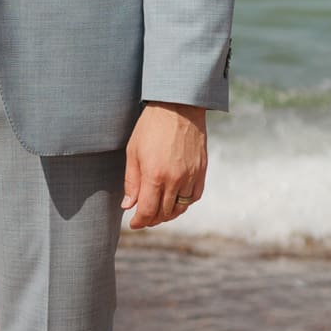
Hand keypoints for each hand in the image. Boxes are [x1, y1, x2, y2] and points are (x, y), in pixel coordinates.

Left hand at [121, 102, 207, 228]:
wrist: (178, 107)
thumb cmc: (151, 127)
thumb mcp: (133, 152)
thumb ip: (131, 181)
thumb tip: (128, 205)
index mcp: (154, 175)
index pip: (147, 211)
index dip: (139, 221)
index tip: (133, 224)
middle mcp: (175, 180)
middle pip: (163, 213)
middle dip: (151, 220)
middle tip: (143, 218)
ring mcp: (191, 176)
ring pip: (180, 208)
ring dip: (168, 214)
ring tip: (158, 212)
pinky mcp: (201, 171)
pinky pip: (194, 197)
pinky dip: (184, 203)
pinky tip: (175, 201)